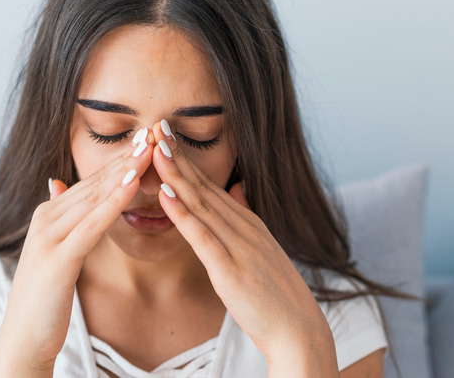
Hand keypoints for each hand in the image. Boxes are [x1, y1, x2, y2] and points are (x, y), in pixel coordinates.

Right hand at [0, 138, 152, 375]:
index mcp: (49, 215)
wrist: (23, 339)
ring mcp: (49, 237)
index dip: (119, 159)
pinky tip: (134, 184)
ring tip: (149, 148)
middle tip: (153, 131)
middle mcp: (46, 219)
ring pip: (94, 197)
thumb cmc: (45, 298)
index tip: (145, 138)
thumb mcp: (54, 250)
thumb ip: (60, 216)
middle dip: (126, 156)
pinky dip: (114, 201)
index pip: (91, 182)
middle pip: (95, 182)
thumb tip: (56, 183)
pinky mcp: (58, 258)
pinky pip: (92, 224)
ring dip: (124, 170)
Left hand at [149, 121, 337, 375]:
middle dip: (178, 156)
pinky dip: (182, 213)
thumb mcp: (263, 248)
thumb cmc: (275, 294)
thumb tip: (237, 188)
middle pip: (203, 186)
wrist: (298, 329)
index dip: (186, 159)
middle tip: (155, 125)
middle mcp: (244, 228)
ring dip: (176, 174)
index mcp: (248, 223)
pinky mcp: (230, 270)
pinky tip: (165, 193)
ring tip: (155, 148)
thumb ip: (245, 217)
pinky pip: (202, 237)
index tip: (166, 134)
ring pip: (201, 204)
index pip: (210, 185)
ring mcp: (239, 247)